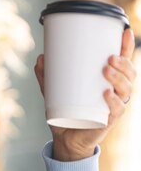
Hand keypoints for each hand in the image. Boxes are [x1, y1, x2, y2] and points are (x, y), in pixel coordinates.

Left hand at [34, 27, 136, 160]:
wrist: (66, 139)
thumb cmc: (66, 111)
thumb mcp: (53, 91)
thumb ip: (46, 76)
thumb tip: (40, 57)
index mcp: (109, 81)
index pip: (124, 61)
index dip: (127, 46)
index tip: (124, 31)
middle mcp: (117, 92)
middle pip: (130, 73)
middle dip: (124, 62)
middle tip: (109, 57)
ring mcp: (114, 106)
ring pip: (126, 89)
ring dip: (119, 78)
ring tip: (106, 70)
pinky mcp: (109, 121)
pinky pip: (117, 110)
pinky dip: (113, 101)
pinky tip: (107, 93)